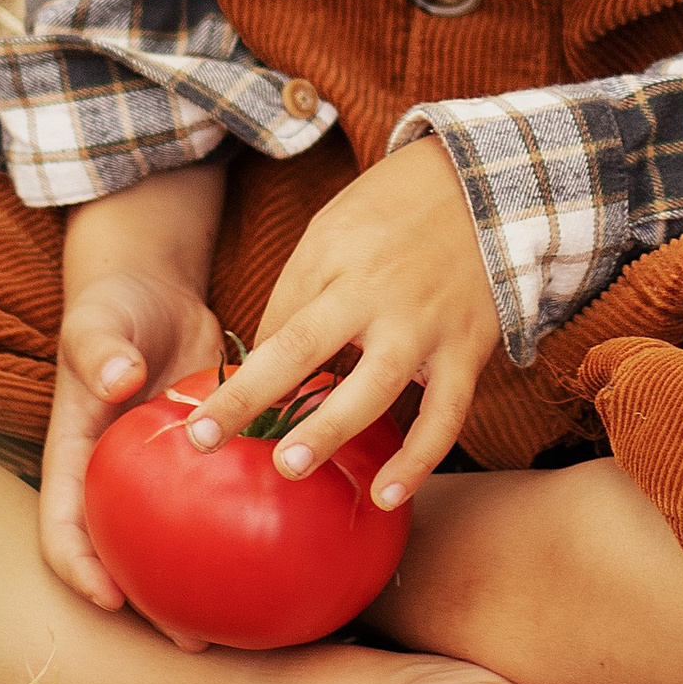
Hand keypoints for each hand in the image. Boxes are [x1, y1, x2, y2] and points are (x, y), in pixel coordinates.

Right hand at [39, 166, 227, 612]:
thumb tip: (121, 379)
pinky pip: (216, 505)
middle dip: (150, 605)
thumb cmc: (114, 305)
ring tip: (243, 622)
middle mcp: (114, 479)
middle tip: (193, 639)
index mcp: (76, 457)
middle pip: (122, 557)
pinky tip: (285, 551)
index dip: (80, 570)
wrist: (154, 287)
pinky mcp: (202, 459)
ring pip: (172, 544)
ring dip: (198, 585)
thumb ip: (101, 350)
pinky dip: (240, 532)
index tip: (110, 599)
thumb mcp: (97, 322)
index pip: (63, 529)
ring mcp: (158, 475)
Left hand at [182, 132, 499, 510]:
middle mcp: (377, 295)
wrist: (485, 187)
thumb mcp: (333, 232)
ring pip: (376, 387)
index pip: (277, 323)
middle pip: (307, 347)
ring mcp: (425, 325)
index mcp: (336, 262)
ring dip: (331, 430)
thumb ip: (299, 292)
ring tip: (290, 469)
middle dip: (255, 395)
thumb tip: (264, 359)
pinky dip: (419, 461)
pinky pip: (445, 416)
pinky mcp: (468, 351)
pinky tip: (386, 496)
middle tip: (207, 439)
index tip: (197, 417)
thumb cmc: (393, 214)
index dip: (237, 372)